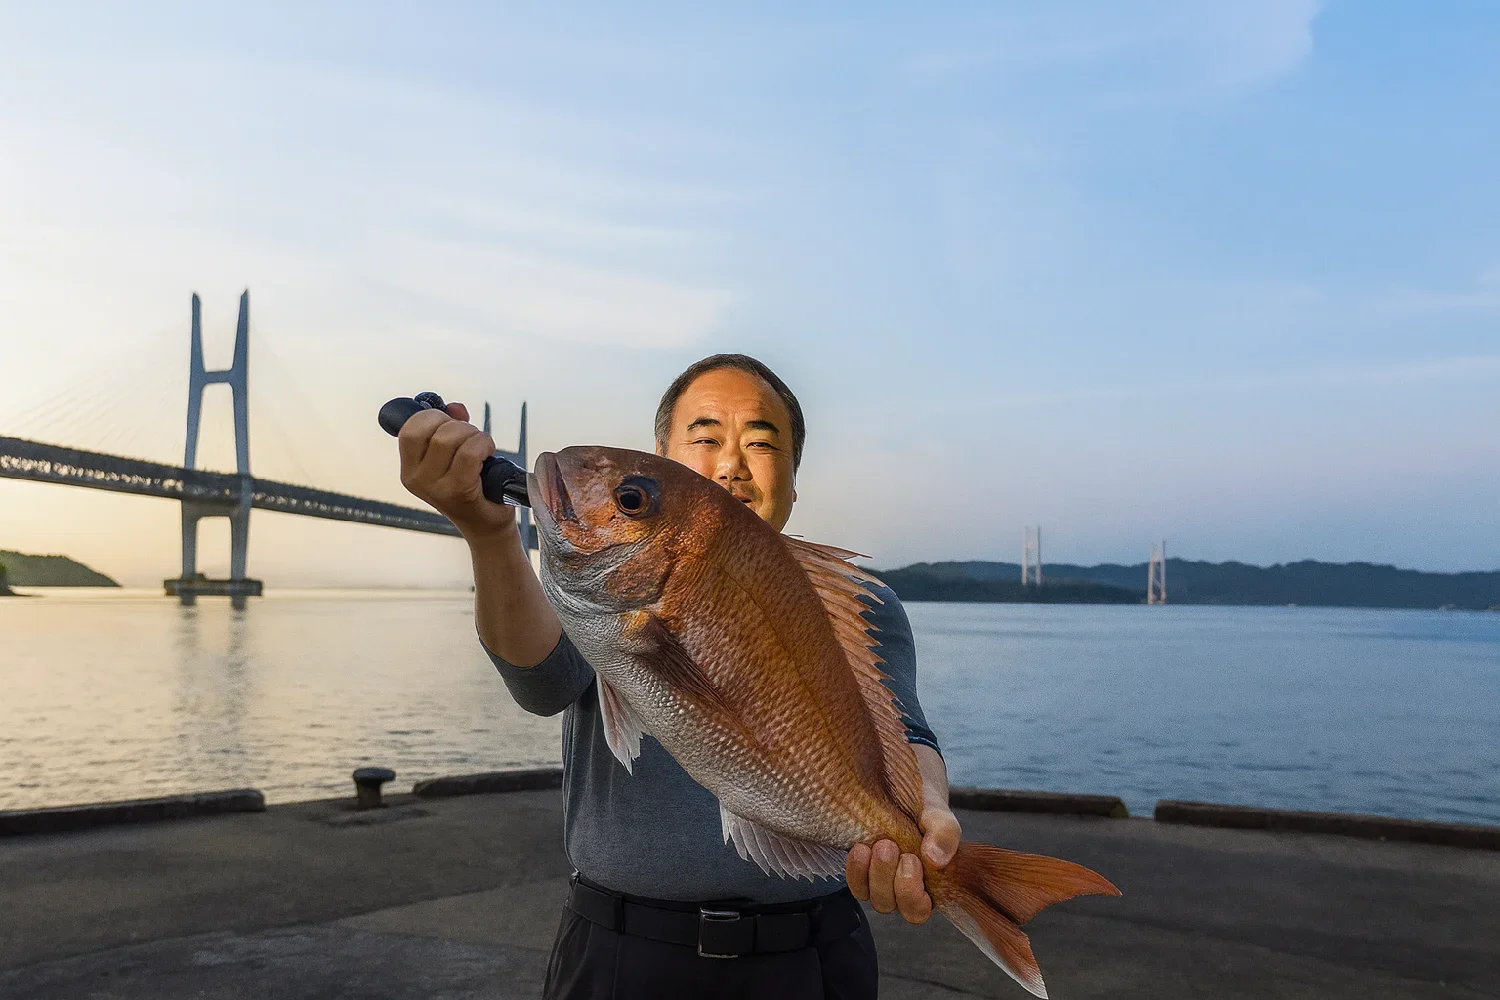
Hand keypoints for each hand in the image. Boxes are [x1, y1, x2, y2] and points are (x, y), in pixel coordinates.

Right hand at [397, 402, 515, 539]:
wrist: (487, 526)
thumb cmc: (473, 488)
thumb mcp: (454, 456)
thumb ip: (450, 427)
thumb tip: (455, 407)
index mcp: (409, 470)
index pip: (409, 429)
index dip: (432, 417)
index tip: (449, 422)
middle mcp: (416, 479)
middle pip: (430, 429)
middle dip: (457, 425)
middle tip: (471, 438)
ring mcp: (434, 487)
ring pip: (450, 438)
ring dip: (473, 434)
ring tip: (482, 448)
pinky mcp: (457, 491)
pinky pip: (469, 453)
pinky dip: (483, 445)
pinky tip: (489, 454)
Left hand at [845, 805, 962, 923]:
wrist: (903, 792)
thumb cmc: (926, 809)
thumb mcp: (939, 816)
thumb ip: (945, 834)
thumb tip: (935, 859)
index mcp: (930, 885)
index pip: (918, 910)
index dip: (912, 893)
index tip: (912, 859)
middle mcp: (903, 890)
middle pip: (890, 904)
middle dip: (887, 878)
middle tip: (890, 846)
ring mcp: (881, 882)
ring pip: (872, 897)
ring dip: (873, 873)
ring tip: (879, 844)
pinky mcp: (863, 872)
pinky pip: (855, 884)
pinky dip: (856, 869)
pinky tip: (861, 848)